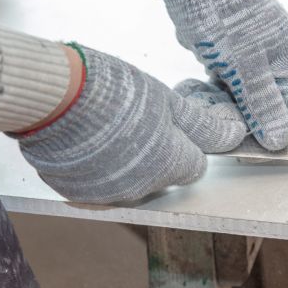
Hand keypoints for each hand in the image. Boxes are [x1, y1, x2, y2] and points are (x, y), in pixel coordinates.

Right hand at [16, 45, 246, 202]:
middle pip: (161, 175)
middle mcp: (142, 189)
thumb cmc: (115, 93)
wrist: (53, 97)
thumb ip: (200, 124)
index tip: (170, 124)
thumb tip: (233, 135)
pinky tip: (85, 139)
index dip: (185, 142)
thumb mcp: (166, 100)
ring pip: (128, 180)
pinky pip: (95, 182)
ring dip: (124, 160)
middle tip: (135, 119)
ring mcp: (107, 195)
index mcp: (170, 167)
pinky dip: (94, 166)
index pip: (193, 166)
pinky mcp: (76, 193)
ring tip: (105, 126)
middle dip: (155, 152)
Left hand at [148, 0, 287, 150]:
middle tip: (219, 117)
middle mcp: (285, 64)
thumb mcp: (244, 66)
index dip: (275, 137)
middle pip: (274, 115)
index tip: (246, 144)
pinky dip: (217, 96)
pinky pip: (233, 92)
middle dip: (246, 123)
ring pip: (250, 106)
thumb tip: (279, 141)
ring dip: (228, 110)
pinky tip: (202, 86)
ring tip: (207, 97)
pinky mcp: (238, 61)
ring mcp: (260, 62)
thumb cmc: (224, 13)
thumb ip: (263, 105)